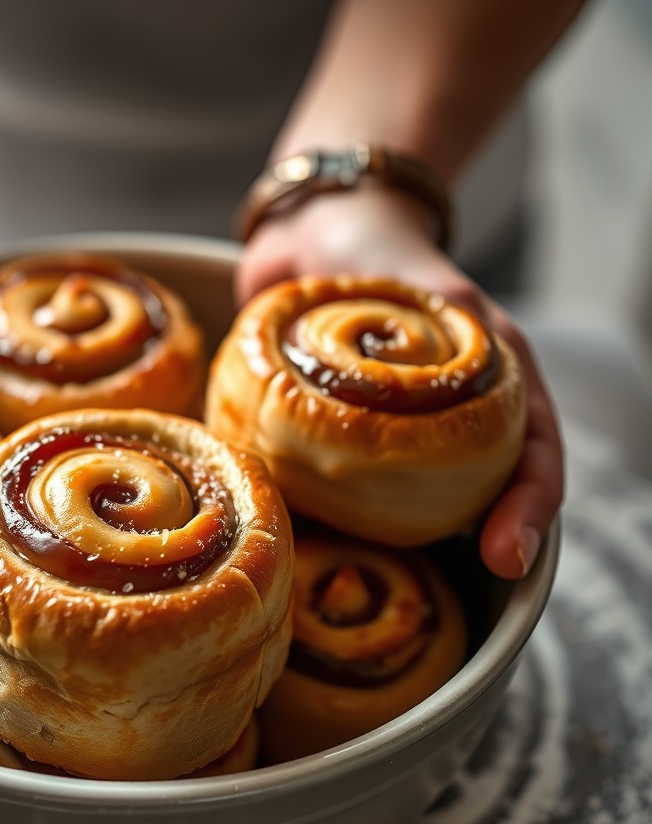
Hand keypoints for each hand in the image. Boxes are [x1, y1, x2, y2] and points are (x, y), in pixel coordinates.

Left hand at [236, 187, 563, 578]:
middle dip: (493, 530)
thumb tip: (415, 386)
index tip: (508, 554)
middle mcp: (447, 413)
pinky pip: (350, 483)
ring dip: (422, 536)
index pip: (530, 448)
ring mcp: (397, 429)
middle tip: (488, 570)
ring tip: (408, 571)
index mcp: (486, 378)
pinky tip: (332, 543)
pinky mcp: (344, 433)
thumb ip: (439, 320)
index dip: (529, 504)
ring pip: (422, 497)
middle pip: (487, 484)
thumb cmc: (378, 248)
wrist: (312, 232)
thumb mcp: (427, 282)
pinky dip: (348, 515)